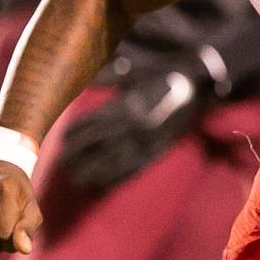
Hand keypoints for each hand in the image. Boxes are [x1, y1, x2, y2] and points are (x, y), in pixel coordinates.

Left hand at [58, 71, 198, 191]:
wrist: (197, 86)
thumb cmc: (163, 76)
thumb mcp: (134, 73)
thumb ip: (108, 77)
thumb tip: (86, 80)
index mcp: (125, 105)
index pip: (92, 123)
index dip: (75, 132)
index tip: (63, 139)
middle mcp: (133, 126)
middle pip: (98, 145)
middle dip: (78, 154)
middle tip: (63, 162)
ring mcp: (146, 141)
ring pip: (113, 162)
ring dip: (93, 172)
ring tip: (77, 178)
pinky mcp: (158, 151)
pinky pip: (134, 169)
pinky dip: (117, 179)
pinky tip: (103, 186)